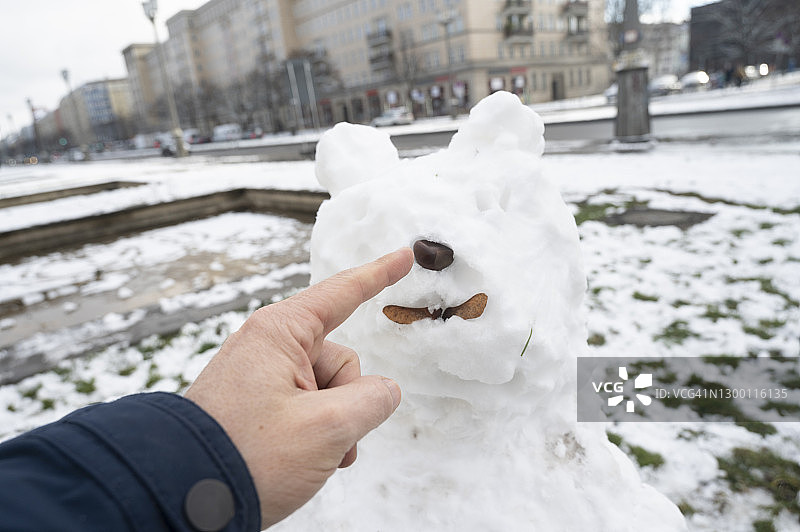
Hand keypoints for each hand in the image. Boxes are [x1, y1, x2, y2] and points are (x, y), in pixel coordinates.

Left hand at [184, 248, 413, 528]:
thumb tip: (383, 391)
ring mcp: (261, 377)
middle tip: (328, 438)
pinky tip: (305, 460)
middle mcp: (268, 348)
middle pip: (341, 359)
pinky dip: (316, 432)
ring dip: (334, 425)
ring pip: (328, 390)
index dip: (378, 275)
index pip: (342, 294)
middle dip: (349, 400)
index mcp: (280, 334)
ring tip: (312, 457)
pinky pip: (305, 407)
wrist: (180, 499)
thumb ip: (373, 400)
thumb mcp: (328, 428)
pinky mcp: (256, 404)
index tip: (404, 256)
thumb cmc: (248, 457)